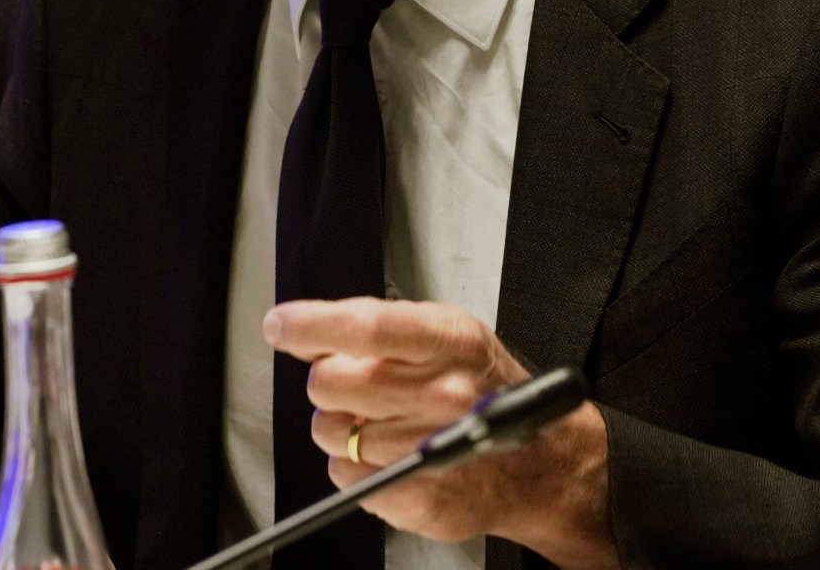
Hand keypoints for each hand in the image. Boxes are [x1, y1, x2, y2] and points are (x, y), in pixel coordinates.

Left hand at [264, 297, 617, 569]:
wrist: (539, 461)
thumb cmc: (486, 389)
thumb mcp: (446, 334)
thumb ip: (379, 327)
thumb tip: (307, 330)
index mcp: (447, 342)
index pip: (365, 328)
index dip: (311, 326)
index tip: (280, 326)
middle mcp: (441, 394)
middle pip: (330, 382)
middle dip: (330, 380)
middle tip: (358, 385)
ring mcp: (429, 447)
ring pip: (329, 430)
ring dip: (341, 425)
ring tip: (380, 421)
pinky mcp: (417, 493)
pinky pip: (343, 472)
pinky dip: (352, 463)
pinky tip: (385, 452)